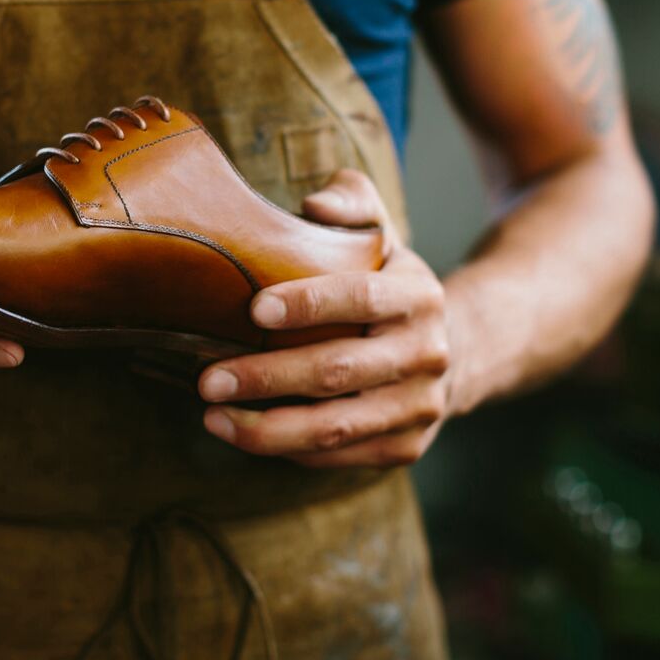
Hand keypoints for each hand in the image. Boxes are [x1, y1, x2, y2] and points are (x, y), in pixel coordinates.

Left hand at [197, 169, 451, 467]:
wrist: (453, 348)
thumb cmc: (388, 282)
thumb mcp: (380, 233)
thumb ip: (350, 202)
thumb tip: (313, 206)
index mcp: (419, 295)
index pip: (362, 297)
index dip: (309, 304)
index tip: (253, 309)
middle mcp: (427, 353)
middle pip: (338, 371)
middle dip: (266, 377)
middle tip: (206, 379)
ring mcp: (419, 407)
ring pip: (336, 427)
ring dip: (267, 429)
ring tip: (212, 416)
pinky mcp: (406, 446)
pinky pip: (338, 456)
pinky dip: (286, 450)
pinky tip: (242, 433)